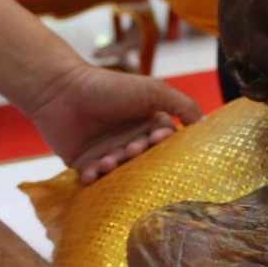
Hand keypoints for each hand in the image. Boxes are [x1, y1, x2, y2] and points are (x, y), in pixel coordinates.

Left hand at [28, 62, 202, 184]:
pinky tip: (92, 172)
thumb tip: (206, 123)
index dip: (162, 144)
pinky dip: (95, 178)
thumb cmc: (109, 88)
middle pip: (143, 159)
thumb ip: (182, 104)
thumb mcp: (153, 90)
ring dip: (115, 168)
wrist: (60, 92)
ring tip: (107, 161)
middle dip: (137, 158)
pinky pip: (95, 179)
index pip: (165, 141)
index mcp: (148, 122)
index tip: (156, 140)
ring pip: (121, 172)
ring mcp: (108, 152)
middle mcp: (130, 139)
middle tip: (130, 150)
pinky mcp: (86, 163)